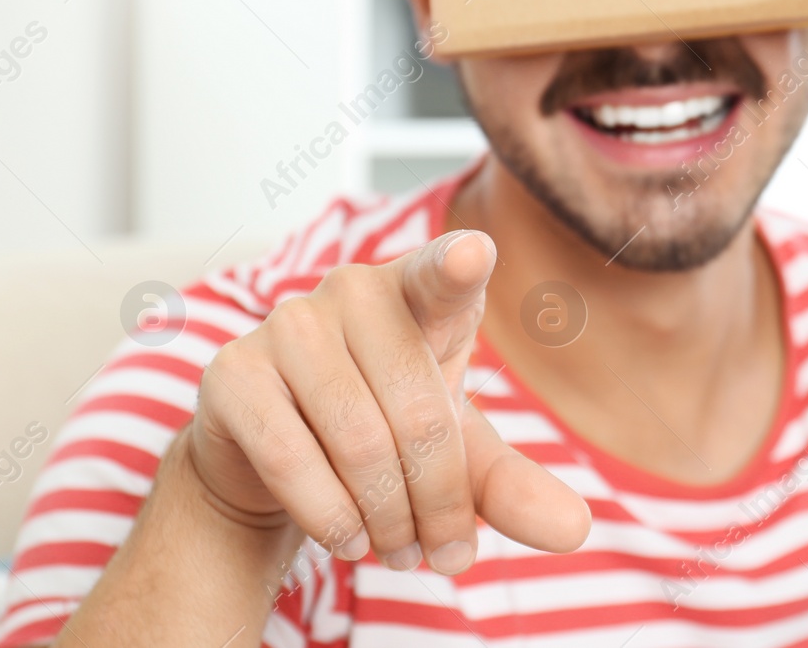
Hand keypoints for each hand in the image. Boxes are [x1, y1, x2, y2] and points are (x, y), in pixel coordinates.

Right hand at [187, 229, 589, 573]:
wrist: (274, 456)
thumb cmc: (386, 428)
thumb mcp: (457, 454)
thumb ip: (510, 485)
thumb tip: (574, 530)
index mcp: (422, 292)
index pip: (445, 272)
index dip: (459, 264)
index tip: (474, 256)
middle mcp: (355, 290)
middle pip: (419, 414)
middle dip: (437, 502)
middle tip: (438, 551)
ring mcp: (289, 323)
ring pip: (359, 442)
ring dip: (386, 518)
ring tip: (395, 549)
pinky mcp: (232, 371)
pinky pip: (291, 458)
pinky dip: (329, 515)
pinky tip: (348, 539)